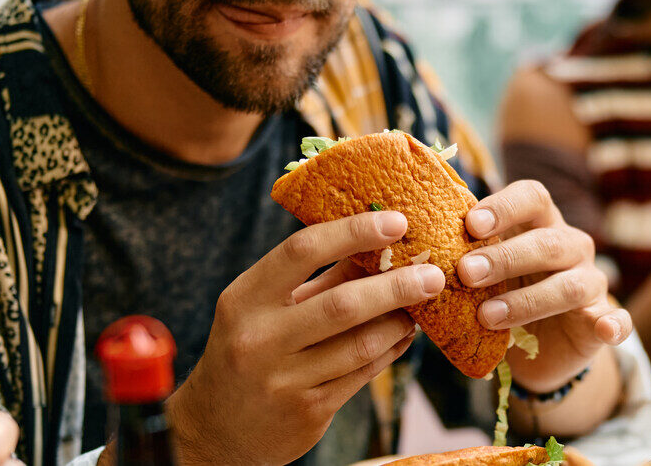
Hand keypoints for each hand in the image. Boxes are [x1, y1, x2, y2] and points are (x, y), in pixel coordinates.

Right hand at [164, 212, 444, 464]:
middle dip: (398, 285)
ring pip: (362, 344)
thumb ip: (318, 277)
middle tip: (433, 273)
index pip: (302, 251)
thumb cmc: (249, 350)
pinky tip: (403, 336)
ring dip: (400, 321)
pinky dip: (391, 350)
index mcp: (244, 299)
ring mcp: (283, 380)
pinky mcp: (309, 412)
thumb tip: (379, 241)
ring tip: (421, 306)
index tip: (397, 221)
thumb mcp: (264, 308)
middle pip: (343, 303)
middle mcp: (260, 339)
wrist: (217, 430)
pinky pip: (364, 374)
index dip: (354, 231)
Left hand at [456, 180, 632, 392]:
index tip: (470, 224)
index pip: (533, 197)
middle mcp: (570, 246)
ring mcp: (590, 283)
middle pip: (547, 242)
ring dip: (528, 300)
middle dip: (505, 257)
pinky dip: (615, 322)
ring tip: (487, 315)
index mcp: (540, 223)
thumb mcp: (481, 271)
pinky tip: (606, 328)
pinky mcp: (602, 321)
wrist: (537, 346)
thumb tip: (408, 236)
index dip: (504, 206)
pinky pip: (617, 319)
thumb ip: (461, 253)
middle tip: (466, 273)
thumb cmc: (501, 293)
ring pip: (570, 284)